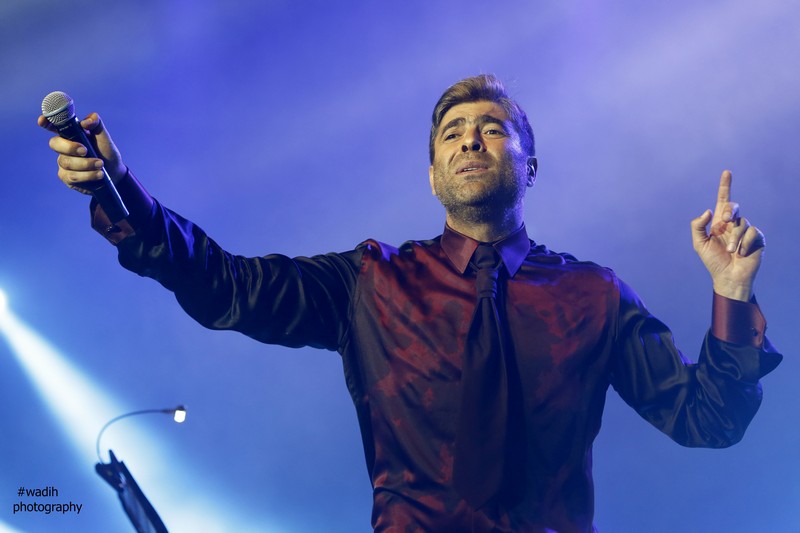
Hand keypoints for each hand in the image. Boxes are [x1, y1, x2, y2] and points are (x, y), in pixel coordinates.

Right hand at [38, 112, 125, 194]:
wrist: (114, 173)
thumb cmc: (106, 153)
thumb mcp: (104, 137)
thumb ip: (96, 125)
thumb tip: (85, 122)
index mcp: (70, 134)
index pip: (53, 126)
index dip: (46, 123)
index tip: (42, 121)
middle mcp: (63, 148)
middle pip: (55, 144)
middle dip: (70, 147)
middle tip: (85, 150)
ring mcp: (63, 163)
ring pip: (66, 162)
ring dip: (86, 163)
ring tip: (100, 164)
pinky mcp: (67, 177)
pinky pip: (72, 176)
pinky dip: (88, 175)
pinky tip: (99, 174)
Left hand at [690, 170, 764, 300]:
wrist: (728, 277)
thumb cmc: (713, 262)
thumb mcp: (699, 244)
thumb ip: (698, 226)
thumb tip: (708, 211)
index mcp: (719, 223)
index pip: (722, 201)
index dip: (725, 186)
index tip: (726, 172)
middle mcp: (733, 224)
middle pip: (733, 207)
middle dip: (729, 210)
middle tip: (724, 220)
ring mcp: (746, 231)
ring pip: (742, 223)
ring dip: (735, 238)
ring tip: (732, 251)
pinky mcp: (757, 238)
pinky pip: (753, 232)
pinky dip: (745, 243)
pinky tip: (741, 253)